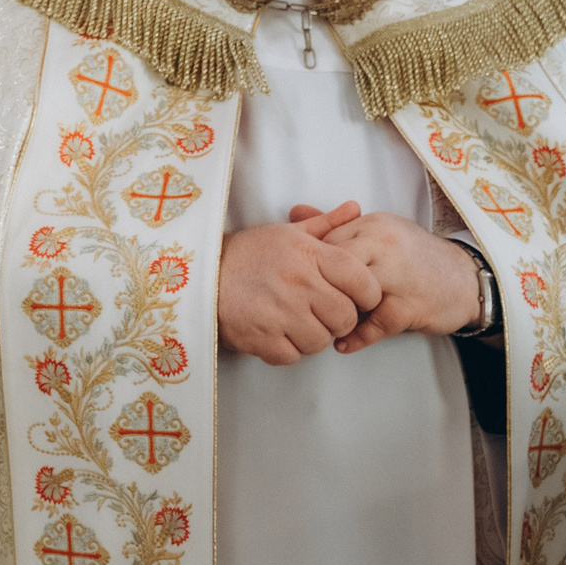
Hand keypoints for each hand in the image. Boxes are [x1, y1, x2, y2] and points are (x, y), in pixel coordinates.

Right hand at [216, 202, 383, 365]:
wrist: (198, 273)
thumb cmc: (247, 253)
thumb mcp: (287, 233)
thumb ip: (326, 224)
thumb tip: (356, 208)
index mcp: (309, 255)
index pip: (362, 283)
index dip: (367, 296)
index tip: (355, 298)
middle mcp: (297, 283)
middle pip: (345, 318)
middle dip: (338, 321)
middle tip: (322, 314)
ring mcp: (278, 312)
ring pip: (320, 342)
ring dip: (312, 338)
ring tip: (297, 324)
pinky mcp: (259, 337)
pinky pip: (292, 357)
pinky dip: (287, 350)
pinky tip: (276, 335)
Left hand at [318, 209, 484, 350]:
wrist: (467, 280)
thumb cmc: (414, 258)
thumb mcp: (377, 233)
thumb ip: (336, 226)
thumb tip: (293, 212)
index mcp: (372, 225)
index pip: (325, 242)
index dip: (311, 266)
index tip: (302, 282)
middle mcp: (384, 245)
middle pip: (335, 266)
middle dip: (320, 288)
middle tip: (309, 305)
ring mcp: (399, 275)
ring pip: (351, 294)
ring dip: (336, 312)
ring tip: (324, 324)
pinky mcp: (411, 305)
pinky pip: (374, 325)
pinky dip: (356, 337)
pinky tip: (343, 343)